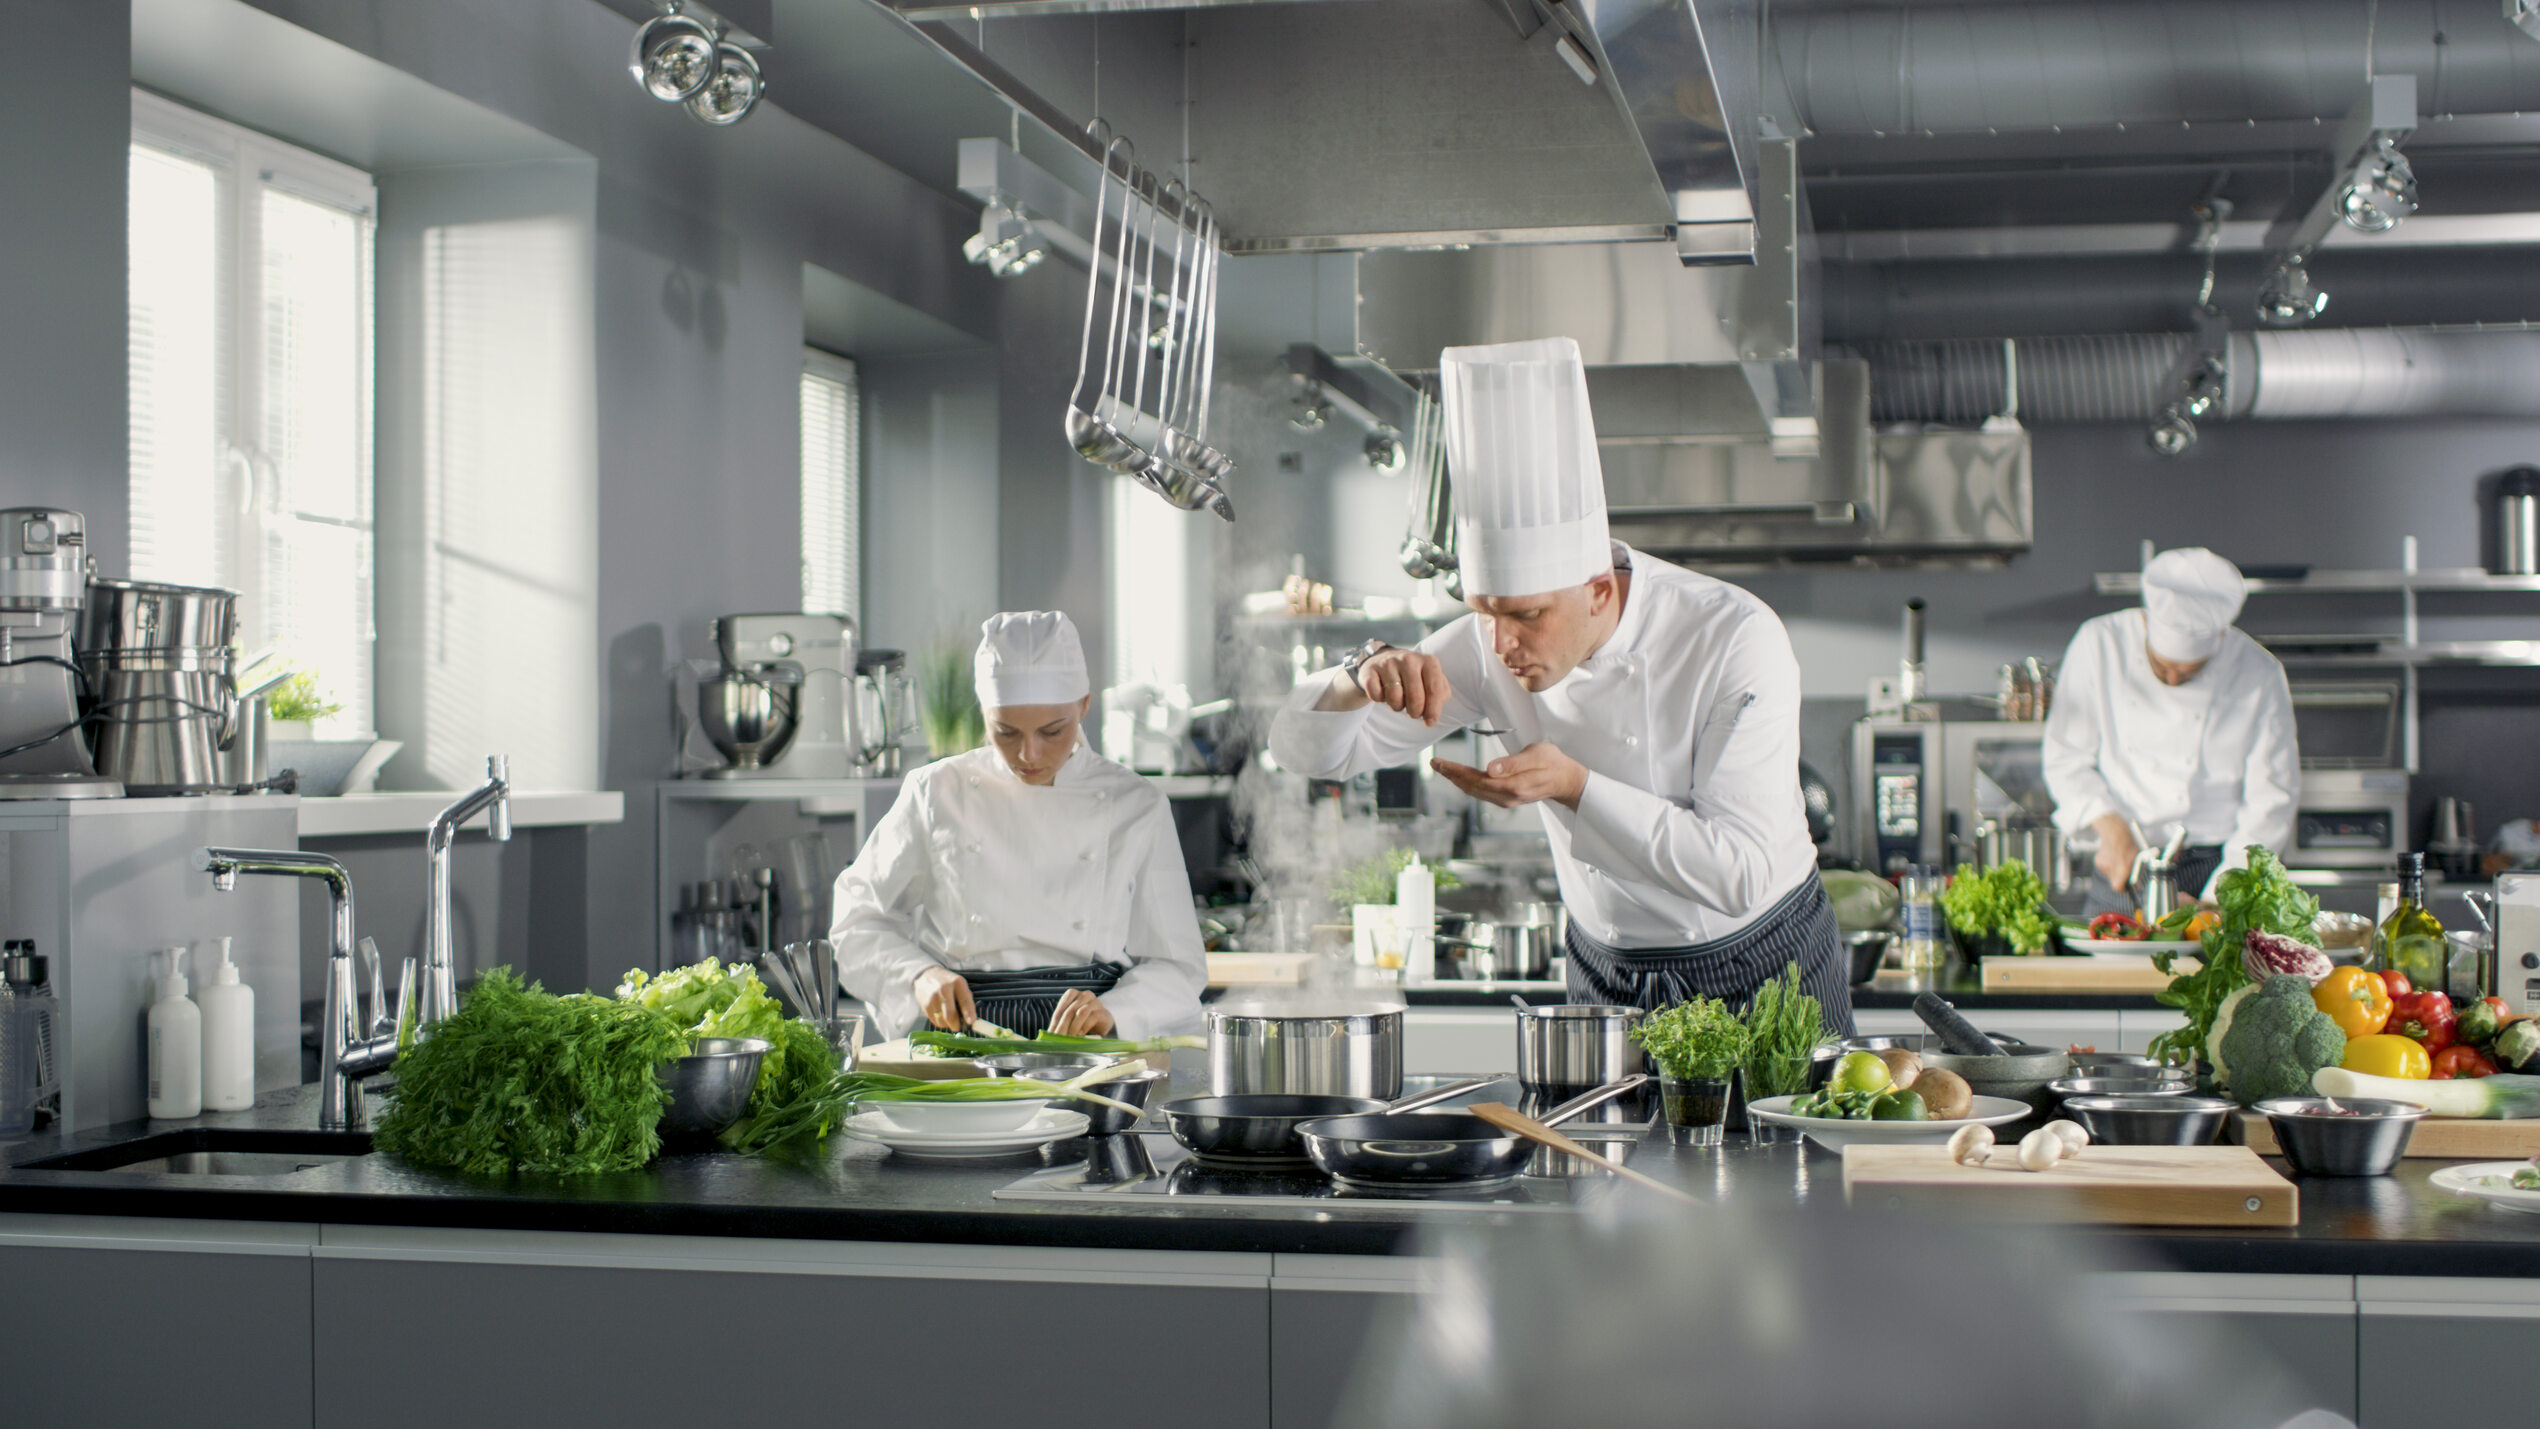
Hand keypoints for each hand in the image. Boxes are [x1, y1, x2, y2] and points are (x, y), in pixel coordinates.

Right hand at [913, 966, 974, 1031]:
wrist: (927, 975)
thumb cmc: (948, 983)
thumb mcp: (960, 985)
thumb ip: (966, 1000)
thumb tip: (970, 1020)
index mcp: (957, 983)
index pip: (965, 1001)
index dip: (969, 1013)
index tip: (971, 1022)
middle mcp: (944, 989)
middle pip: (950, 1015)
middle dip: (956, 1025)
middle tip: (958, 1026)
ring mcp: (932, 997)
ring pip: (941, 1021)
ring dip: (947, 1024)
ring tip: (948, 1018)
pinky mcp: (924, 1004)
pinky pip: (934, 1021)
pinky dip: (939, 1022)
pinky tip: (940, 1014)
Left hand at [1049, 989, 1115, 1036]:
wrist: (1102, 1024)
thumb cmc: (1082, 1021)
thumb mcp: (1069, 1021)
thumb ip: (1060, 1024)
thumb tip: (1048, 1036)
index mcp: (1072, 994)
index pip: (1060, 1010)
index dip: (1054, 1024)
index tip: (1050, 1036)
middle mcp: (1084, 995)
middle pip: (1070, 1011)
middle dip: (1063, 1027)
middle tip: (1058, 1040)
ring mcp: (1095, 1002)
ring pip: (1081, 1013)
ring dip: (1073, 1027)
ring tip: (1070, 1039)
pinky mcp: (1103, 1012)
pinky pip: (1093, 1017)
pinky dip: (1085, 1027)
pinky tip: (1081, 1035)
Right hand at [1321, 646, 1453, 724]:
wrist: (1381, 660)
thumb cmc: (1410, 675)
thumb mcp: (1429, 678)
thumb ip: (1440, 691)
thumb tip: (1438, 705)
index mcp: (1428, 661)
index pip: (1435, 690)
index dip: (1433, 710)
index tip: (1430, 722)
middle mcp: (1408, 659)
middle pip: (1415, 697)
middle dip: (1415, 712)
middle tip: (1413, 713)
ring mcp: (1387, 663)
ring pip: (1394, 698)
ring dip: (1396, 706)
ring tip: (1397, 699)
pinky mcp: (1370, 670)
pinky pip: (1376, 696)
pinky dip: (1379, 699)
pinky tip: (1382, 692)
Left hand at [1431, 743, 1588, 810]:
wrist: (1566, 780)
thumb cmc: (1553, 763)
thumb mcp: (1537, 755)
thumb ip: (1513, 763)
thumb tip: (1489, 768)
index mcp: (1512, 786)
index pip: (1476, 779)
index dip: (1456, 772)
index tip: (1441, 763)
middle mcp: (1506, 797)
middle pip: (1471, 787)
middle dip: (1451, 775)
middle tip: (1435, 763)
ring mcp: (1506, 800)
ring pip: (1475, 791)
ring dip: (1457, 780)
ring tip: (1442, 768)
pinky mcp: (1506, 798)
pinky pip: (1481, 792)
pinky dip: (1467, 784)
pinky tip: (1460, 777)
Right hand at [2092, 814, 2140, 890]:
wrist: (2115, 833)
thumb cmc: (2130, 847)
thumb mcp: (2138, 860)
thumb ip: (2136, 875)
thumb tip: (2137, 887)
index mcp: (2122, 869)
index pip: (2118, 887)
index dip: (2123, 888)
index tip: (2127, 887)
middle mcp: (2111, 868)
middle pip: (2114, 881)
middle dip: (2120, 879)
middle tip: (2125, 872)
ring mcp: (2103, 865)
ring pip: (2110, 875)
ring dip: (2115, 871)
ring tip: (2119, 860)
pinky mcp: (2098, 862)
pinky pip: (2105, 869)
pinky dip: (2109, 866)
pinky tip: (2113, 857)